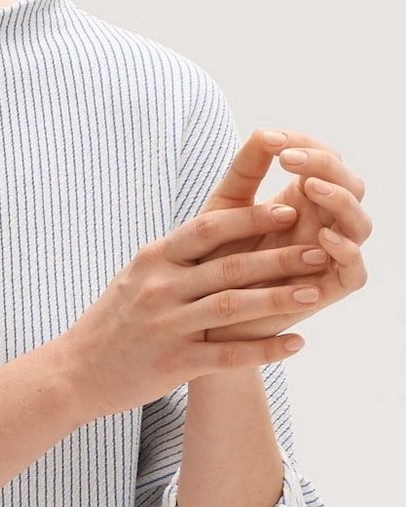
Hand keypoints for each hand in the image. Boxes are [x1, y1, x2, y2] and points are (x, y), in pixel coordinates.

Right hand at [59, 201, 323, 424]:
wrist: (74, 373)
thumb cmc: (113, 322)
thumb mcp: (136, 276)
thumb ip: (177, 255)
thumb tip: (222, 226)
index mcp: (153, 260)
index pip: (208, 229)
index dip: (250, 218)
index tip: (289, 209)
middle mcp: (159, 289)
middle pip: (229, 267)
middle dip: (278, 257)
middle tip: (320, 249)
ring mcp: (166, 328)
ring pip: (232, 308)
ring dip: (278, 299)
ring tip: (315, 292)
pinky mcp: (173, 365)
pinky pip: (227, 355)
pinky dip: (264, 350)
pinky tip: (295, 345)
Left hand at [198, 129, 371, 341]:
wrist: (201, 321)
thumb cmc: (209, 264)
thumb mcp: (222, 212)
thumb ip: (244, 172)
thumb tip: (266, 132)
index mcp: (301, 202)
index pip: (323, 161)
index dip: (306, 145)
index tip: (275, 141)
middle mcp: (321, 225)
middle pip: (350, 185)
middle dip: (326, 166)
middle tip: (290, 159)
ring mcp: (328, 259)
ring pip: (359, 223)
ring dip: (340, 200)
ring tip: (308, 188)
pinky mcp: (327, 292)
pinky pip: (355, 270)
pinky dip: (346, 250)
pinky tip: (322, 237)